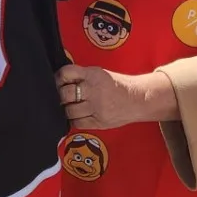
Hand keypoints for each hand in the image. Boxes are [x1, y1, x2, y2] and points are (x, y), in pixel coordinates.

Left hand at [55, 64, 176, 129]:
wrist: (137, 98)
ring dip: (67, 109)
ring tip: (72, 106)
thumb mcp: (100, 74)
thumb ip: (82, 77)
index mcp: (93, 75)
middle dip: (61, 96)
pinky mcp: (98, 121)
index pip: (67, 73)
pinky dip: (74, 119)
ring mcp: (96, 107)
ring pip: (69, 110)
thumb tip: (60, 81)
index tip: (59, 81)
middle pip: (65, 94)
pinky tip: (79, 115)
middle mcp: (93, 90)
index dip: (59, 78)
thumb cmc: (117, 85)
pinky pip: (77, 122)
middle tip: (63, 97)